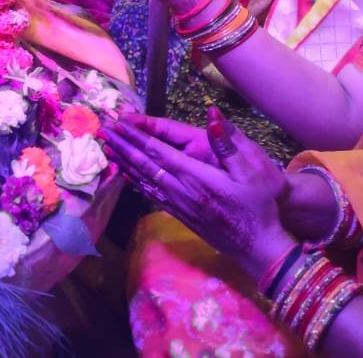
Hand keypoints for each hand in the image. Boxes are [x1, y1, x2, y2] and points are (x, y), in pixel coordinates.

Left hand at [103, 110, 292, 278]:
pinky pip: (152, 195)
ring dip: (124, 163)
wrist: (259, 247)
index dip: (136, 136)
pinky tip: (128, 177)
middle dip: (123, 146)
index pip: (158, 152)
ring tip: (108, 150)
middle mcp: (183, 191)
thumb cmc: (260, 205)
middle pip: (145, 166)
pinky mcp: (181, 216)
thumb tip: (212, 115)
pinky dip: (136, 183)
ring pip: (144, 181)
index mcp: (197, 177)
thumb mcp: (254, 170)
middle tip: (102, 131)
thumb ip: (229, 144)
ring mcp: (180, 206)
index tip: (117, 123)